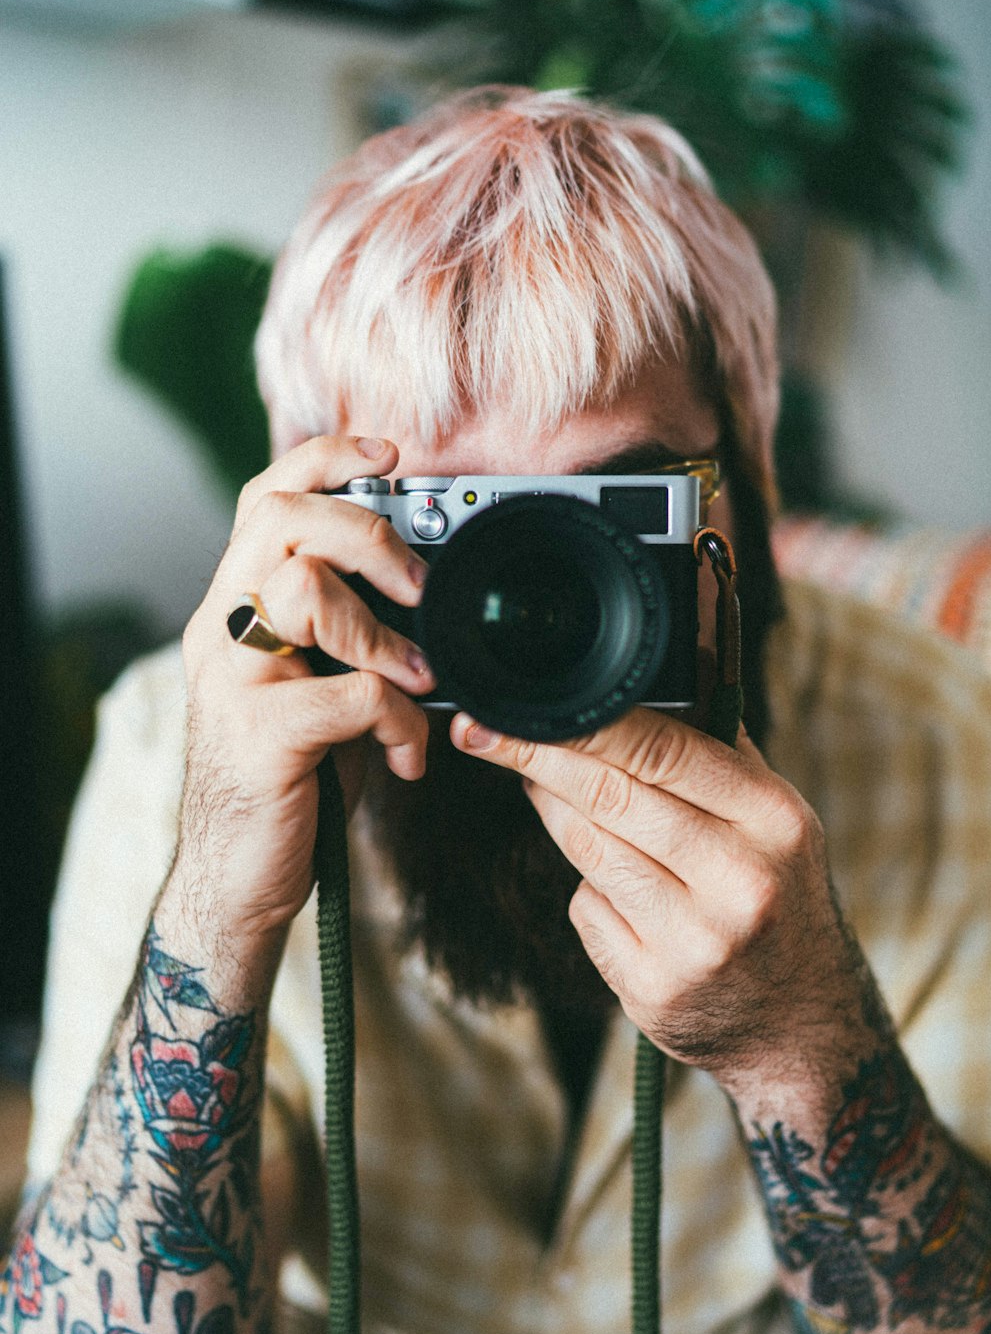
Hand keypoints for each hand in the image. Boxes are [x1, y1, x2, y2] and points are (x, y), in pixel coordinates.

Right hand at [174, 435, 434, 945]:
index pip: (266, 499)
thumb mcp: (315, 688)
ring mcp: (233, 680)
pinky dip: (399, 724)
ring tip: (419, 679)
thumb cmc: (289, 778)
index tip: (389, 455)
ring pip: (307, 594)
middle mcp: (221, 630)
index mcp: (236, 608)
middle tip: (418, 586)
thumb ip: (347, 634)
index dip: (326, 460)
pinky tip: (406, 758)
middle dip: (368, 534)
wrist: (237, 878)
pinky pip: (351, 695)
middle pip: (283, 522)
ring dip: (386, 634)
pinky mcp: (261, 735)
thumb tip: (427, 590)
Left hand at [450, 707, 867, 1086]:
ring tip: (540, 786)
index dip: (582, 722)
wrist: (800, 1022)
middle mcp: (740, 881)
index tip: (524, 705)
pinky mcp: (652, 988)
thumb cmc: (778, 897)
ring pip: (587, 851)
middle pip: (610, 798)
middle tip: (484, 732)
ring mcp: (693, 942)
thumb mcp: (775, 822)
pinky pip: (586, 910)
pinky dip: (586, 888)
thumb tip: (653, 679)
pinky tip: (611, 888)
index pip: (663, 750)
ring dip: (550, 811)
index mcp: (773, 821)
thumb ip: (717, 753)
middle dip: (536, 758)